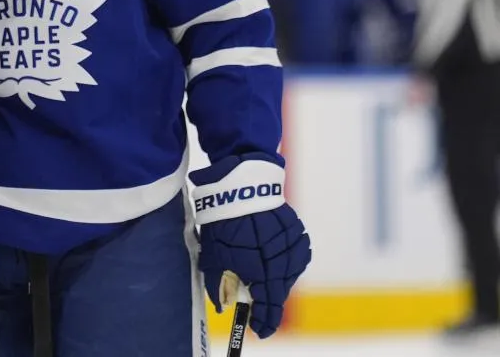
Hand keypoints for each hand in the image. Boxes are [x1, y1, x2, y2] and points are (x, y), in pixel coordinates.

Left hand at [190, 153, 311, 338]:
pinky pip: (293, 256)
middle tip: (255, 304)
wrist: (242, 181)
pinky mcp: (297, 231)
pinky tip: (271, 259)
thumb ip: (219, 282)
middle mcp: (283, 260)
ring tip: (261, 278)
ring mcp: (293, 245)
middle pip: (279, 290)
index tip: (259, 331)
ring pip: (287, 274)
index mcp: (264, 268)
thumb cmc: (223, 218)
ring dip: (275, 279)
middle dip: (267, 299)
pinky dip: (282, 262)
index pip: (269, 305)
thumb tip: (223, 305)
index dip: (265, 321)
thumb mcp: (214, 252)